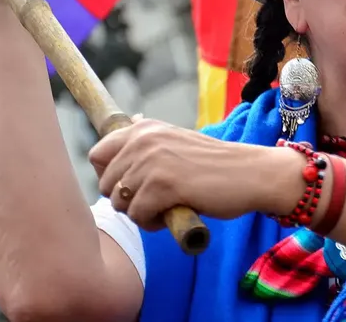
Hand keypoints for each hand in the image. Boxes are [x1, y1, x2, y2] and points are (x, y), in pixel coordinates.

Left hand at [88, 118, 303, 231]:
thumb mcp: (176, 140)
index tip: (131, 186)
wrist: (249, 172)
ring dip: (140, 213)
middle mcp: (143, 140)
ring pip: (120, 203)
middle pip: (105, 184)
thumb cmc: (214, 163)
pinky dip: (152, 223)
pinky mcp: (163, 185)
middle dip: (125, 200)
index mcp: (144, 128)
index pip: (96, 154)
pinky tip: (172, 213)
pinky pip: (137, 216)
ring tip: (165, 207)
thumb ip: (150, 139)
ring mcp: (152, 162)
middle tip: (153, 201)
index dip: (108, 176)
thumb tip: (131, 122)